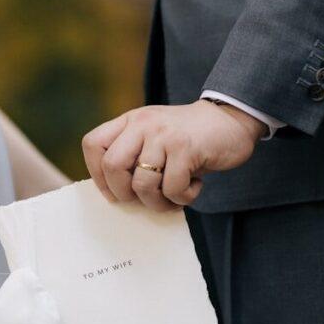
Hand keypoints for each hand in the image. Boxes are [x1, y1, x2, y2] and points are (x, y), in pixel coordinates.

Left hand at [82, 100, 265, 209]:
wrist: (231, 120)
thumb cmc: (189, 140)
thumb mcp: (154, 137)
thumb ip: (133, 156)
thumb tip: (114, 195)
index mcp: (130, 121)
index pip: (93, 144)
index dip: (98, 175)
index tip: (115, 192)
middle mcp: (142, 123)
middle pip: (112, 167)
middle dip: (125, 194)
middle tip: (144, 198)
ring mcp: (163, 134)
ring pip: (143, 184)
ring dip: (158, 202)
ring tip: (173, 197)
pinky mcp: (185, 148)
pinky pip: (172, 188)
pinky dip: (183, 198)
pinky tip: (194, 186)